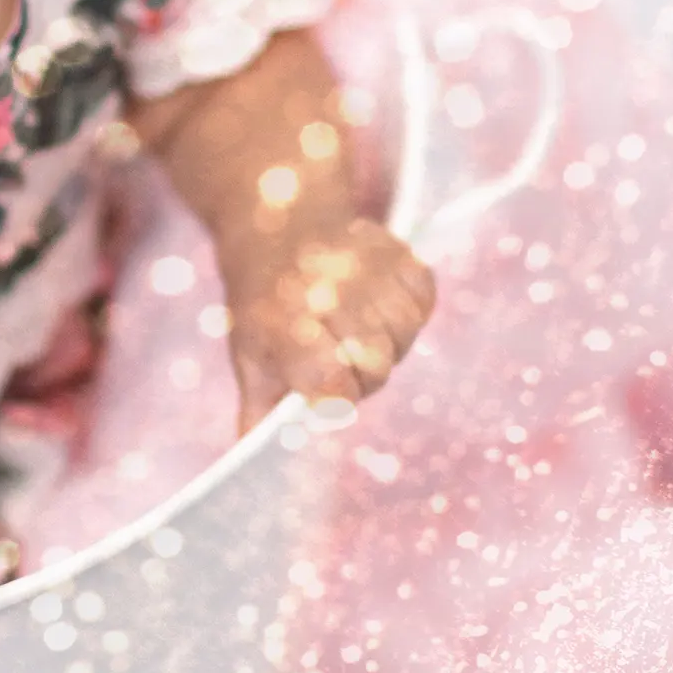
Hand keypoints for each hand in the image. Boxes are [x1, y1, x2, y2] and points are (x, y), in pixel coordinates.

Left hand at [216, 214, 434, 430]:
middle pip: (377, 365)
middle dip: (363, 373)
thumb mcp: (249, 352)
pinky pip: (423, 299)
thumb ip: (258, 404)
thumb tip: (249, 448)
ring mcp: (366, 268)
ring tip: (358, 325)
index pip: (334, 382)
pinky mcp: (399, 251)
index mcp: (286, 321)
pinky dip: (409, 307)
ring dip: (388, 340)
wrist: (281, 224)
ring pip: (404, 333)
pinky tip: (380, 301)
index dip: (335, 397)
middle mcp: (329, 291)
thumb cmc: (265, 303)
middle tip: (340, 353)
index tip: (325, 392)